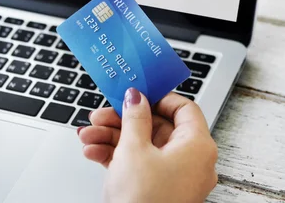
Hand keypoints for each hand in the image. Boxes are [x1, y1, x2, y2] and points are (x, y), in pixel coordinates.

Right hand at [78, 90, 217, 202]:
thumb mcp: (133, 150)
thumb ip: (134, 117)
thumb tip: (136, 97)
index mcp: (197, 146)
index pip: (184, 108)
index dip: (157, 97)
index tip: (135, 93)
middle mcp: (191, 161)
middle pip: (157, 127)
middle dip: (123, 120)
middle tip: (100, 115)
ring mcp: (175, 177)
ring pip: (143, 146)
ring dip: (112, 137)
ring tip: (87, 136)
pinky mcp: (158, 190)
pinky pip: (139, 164)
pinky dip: (116, 156)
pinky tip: (92, 152)